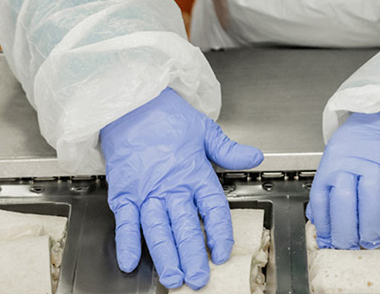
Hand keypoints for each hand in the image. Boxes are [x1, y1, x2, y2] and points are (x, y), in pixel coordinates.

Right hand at [101, 88, 262, 288]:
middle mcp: (171, 185)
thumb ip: (229, 149)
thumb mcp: (204, 129)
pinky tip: (129, 261)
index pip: (212, 208)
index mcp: (194, 172)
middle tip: (198, 279)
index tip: (221, 252)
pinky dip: (126, 242)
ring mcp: (146, 191)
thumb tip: (255, 156)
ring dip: (165, 256)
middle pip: (184, 226)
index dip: (218, 233)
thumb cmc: (165, 116)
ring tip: (172, 277)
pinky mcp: (124, 192)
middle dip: (192, 255)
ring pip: (157, 229)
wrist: (130, 103)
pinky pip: (125, 221)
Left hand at [308, 110, 379, 249]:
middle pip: (344, 199)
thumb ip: (328, 189)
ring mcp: (379, 159)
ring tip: (370, 239)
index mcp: (332, 162)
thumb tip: (318, 222)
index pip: (321, 198)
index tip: (330, 242)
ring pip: (371, 195)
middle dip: (346, 231)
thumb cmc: (362, 142)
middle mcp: (352, 160)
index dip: (324, 226)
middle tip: (352, 246)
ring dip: (370, 224)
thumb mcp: (338, 160)